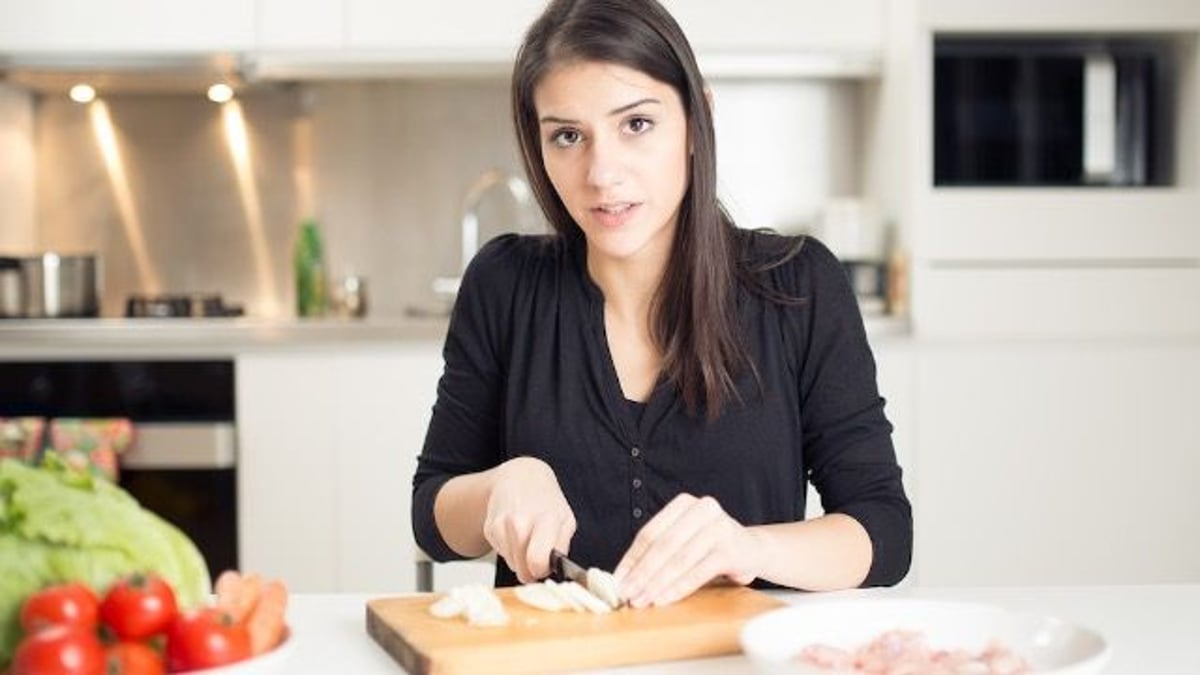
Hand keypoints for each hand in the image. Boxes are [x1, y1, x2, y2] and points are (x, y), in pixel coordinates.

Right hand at [483, 456, 575, 582]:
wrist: (519, 478)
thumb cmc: (545, 501)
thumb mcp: (565, 520)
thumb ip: (562, 546)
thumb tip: (555, 569)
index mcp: (545, 520)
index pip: (537, 562)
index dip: (542, 571)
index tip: (545, 566)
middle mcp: (520, 522)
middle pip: (522, 570)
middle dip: (531, 570)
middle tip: (538, 556)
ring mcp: (502, 525)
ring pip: (512, 564)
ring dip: (521, 559)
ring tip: (528, 539)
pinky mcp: (490, 529)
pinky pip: (502, 554)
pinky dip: (510, 550)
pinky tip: (516, 533)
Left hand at [613, 493, 762, 607]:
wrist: (751, 549)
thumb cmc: (709, 546)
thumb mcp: (683, 540)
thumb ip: (657, 552)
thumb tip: (625, 577)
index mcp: (683, 504)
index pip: (650, 533)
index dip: (632, 558)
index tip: (618, 580)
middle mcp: (702, 509)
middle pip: (663, 545)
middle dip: (643, 573)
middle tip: (628, 594)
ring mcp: (718, 527)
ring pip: (679, 559)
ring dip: (658, 583)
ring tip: (644, 600)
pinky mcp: (730, 549)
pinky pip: (698, 571)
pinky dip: (679, 587)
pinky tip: (665, 599)